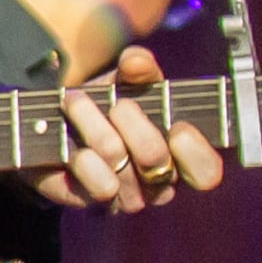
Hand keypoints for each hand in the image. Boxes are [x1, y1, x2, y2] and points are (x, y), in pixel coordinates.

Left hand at [31, 44, 222, 212]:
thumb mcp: (125, 81)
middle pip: (157, 161)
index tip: (178, 126)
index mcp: (179, 156)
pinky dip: (86, 162)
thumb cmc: (105, 103)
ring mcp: (125, 196)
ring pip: (121, 166)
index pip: (207, 171)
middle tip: (118, 105)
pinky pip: (99, 188)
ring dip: (96, 128)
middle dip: (135, 124)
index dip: (195, 151)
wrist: (54, 126)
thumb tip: (137, 61)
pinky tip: (76, 148)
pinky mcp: (91, 201)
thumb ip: (138, 68)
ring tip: (77, 103)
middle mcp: (157, 183)